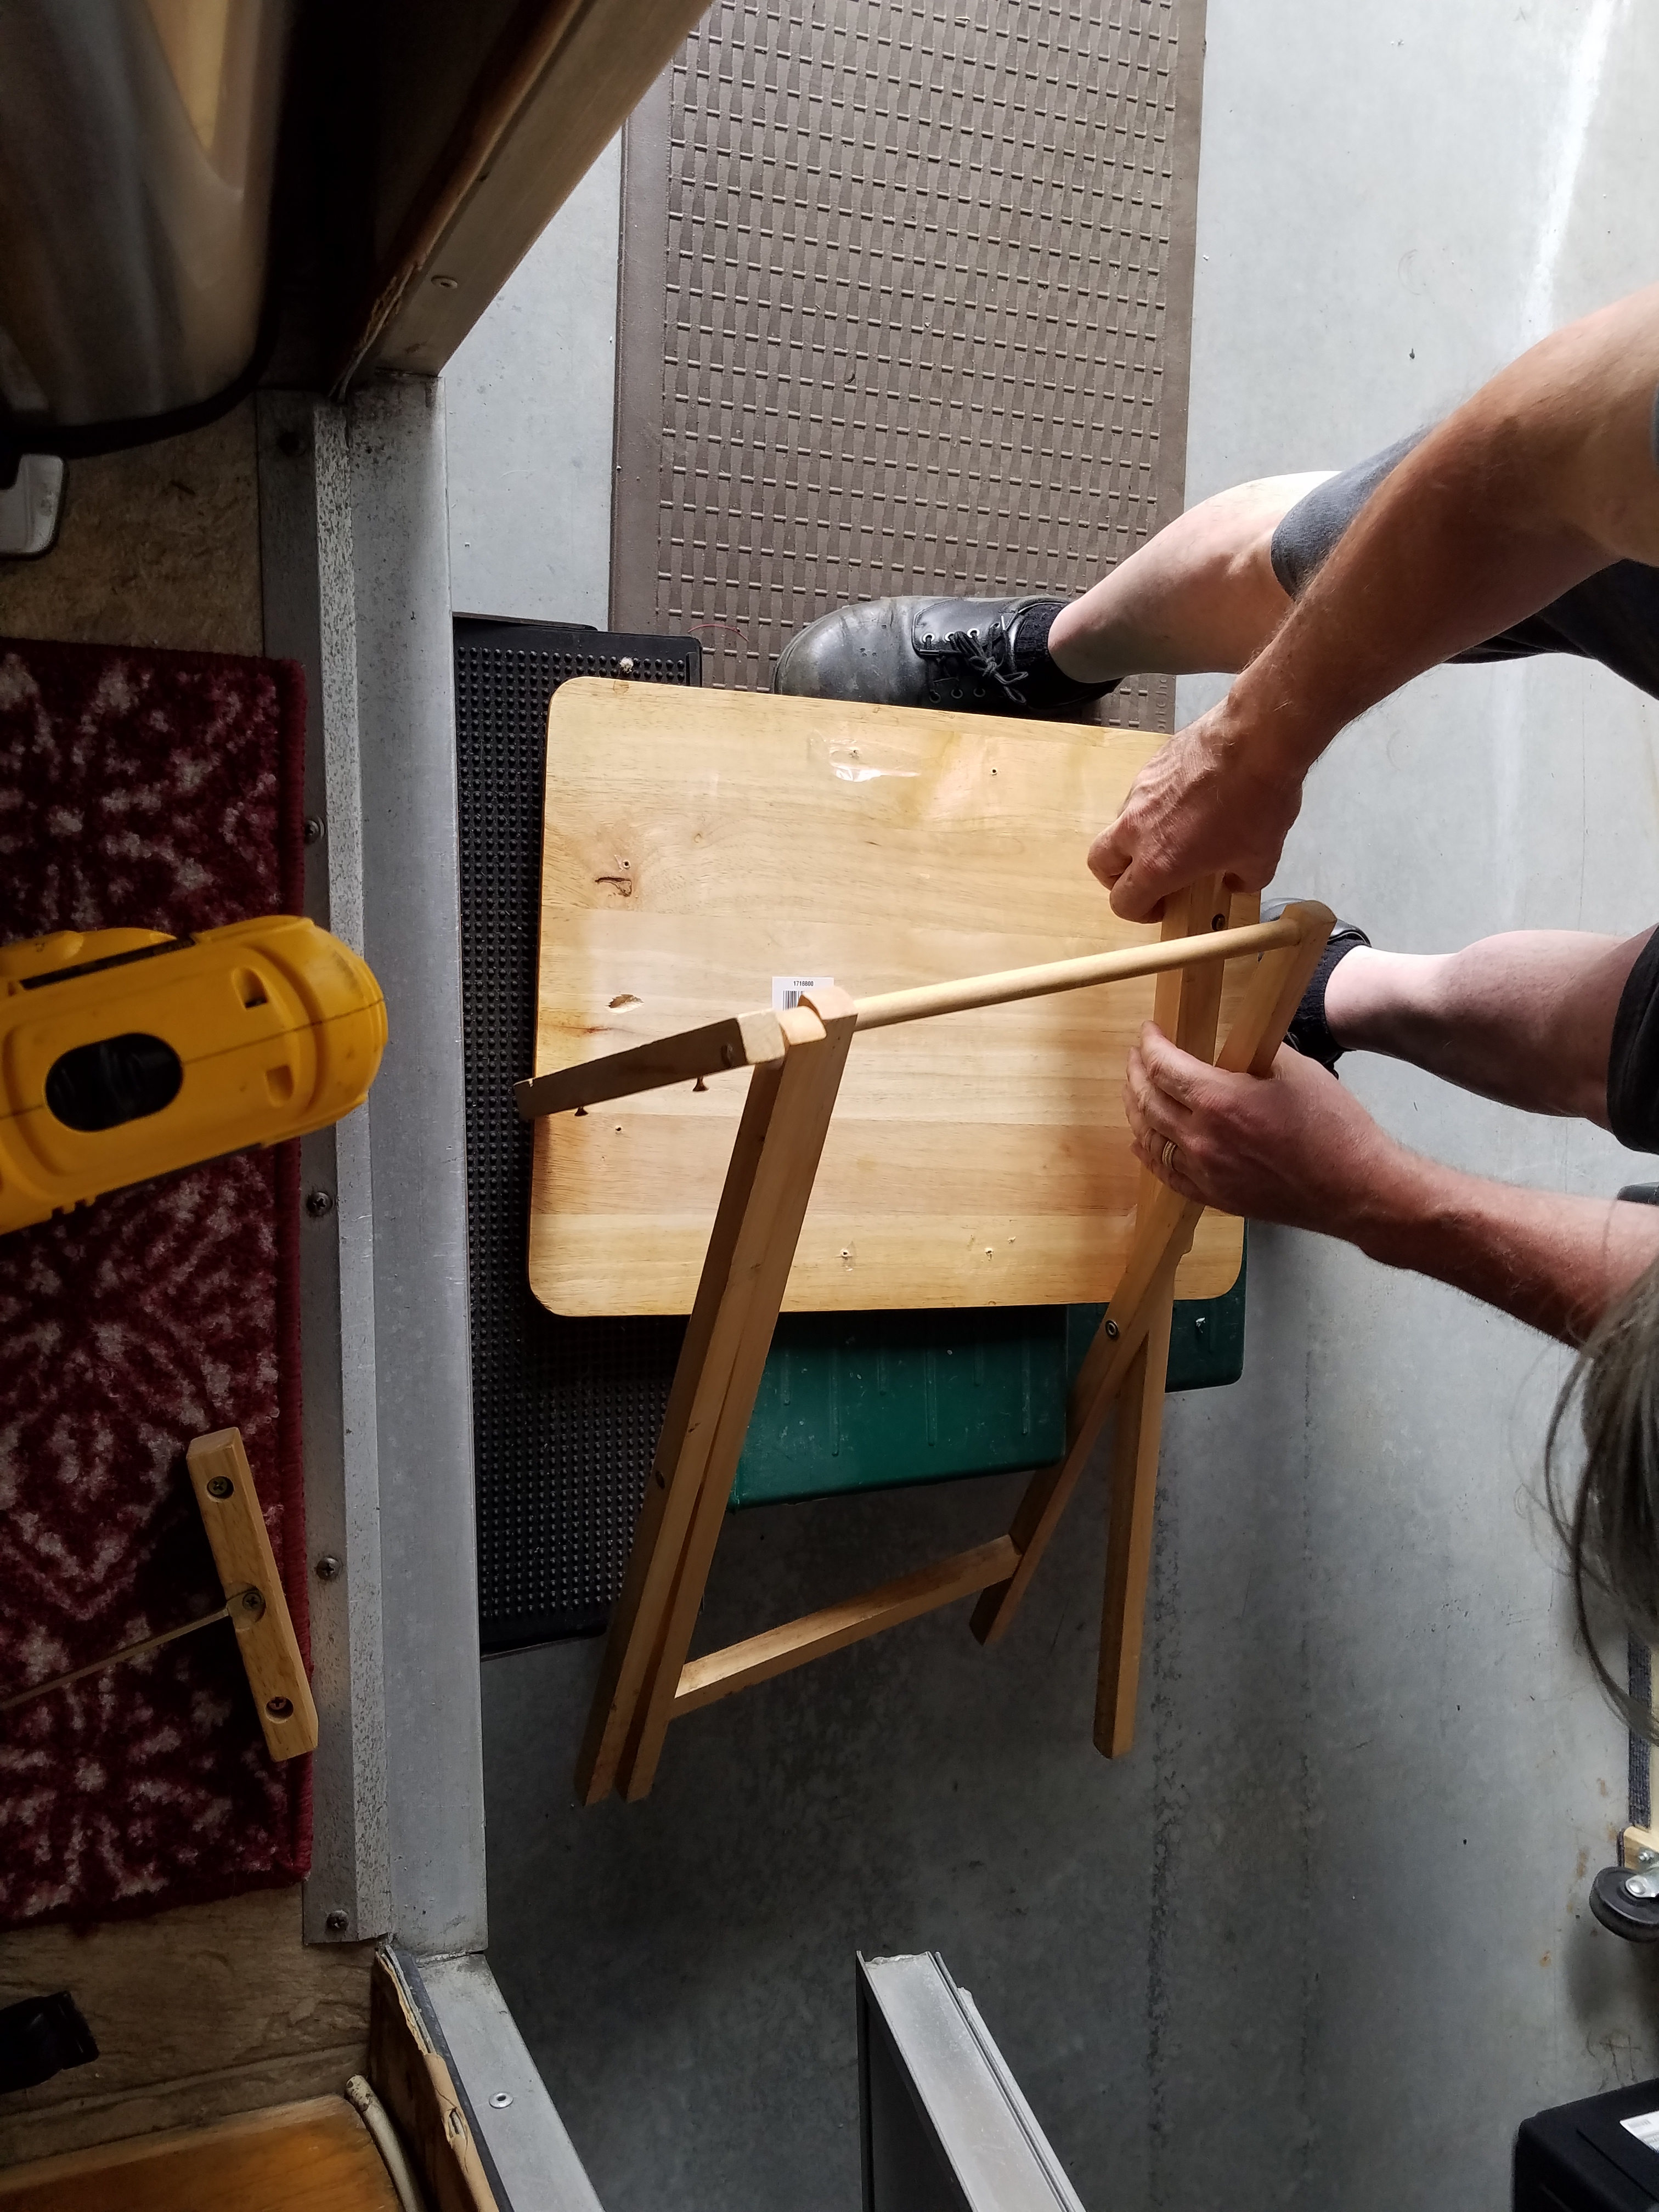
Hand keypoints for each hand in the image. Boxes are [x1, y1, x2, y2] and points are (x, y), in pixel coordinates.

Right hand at [1088, 703, 1305, 921]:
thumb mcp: (1261, 859)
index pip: (1123, 902)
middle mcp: (1136, 829)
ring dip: (1137, 838)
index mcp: (1158, 864)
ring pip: (1120, 826)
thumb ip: (1242, 881)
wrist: (1257, 739)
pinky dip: (1155, 807)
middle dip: (1118, 876)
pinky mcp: (1149, 766)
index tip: (1163, 906)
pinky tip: (1189, 799)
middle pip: (1100, 863)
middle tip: (1148, 876)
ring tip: (1176, 832)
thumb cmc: (1258, 805)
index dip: (1140, 912)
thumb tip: (1235, 882)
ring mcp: (1138, 794)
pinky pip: (1140, 796)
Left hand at [1124, 1022, 1405, 1237]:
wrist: (1355, 1189)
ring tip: (1135, 1091)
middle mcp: (1201, 1138)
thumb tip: (1233, 1045)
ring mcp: (1203, 1172)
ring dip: (1136, 1109)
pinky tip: (1141, 1141)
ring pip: (1149, 1137)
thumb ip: (1255, 1053)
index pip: (1163, 1066)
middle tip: (1136, 1057)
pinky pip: (1166, 1173)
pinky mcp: (1213, 1196)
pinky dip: (1148, 1153)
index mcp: (1219, 1100)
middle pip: (1147, 1100)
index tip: (1149, 1032)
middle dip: (1136, 1072)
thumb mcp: (1297, 1070)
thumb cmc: (1334, 1127)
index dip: (1149, 1045)